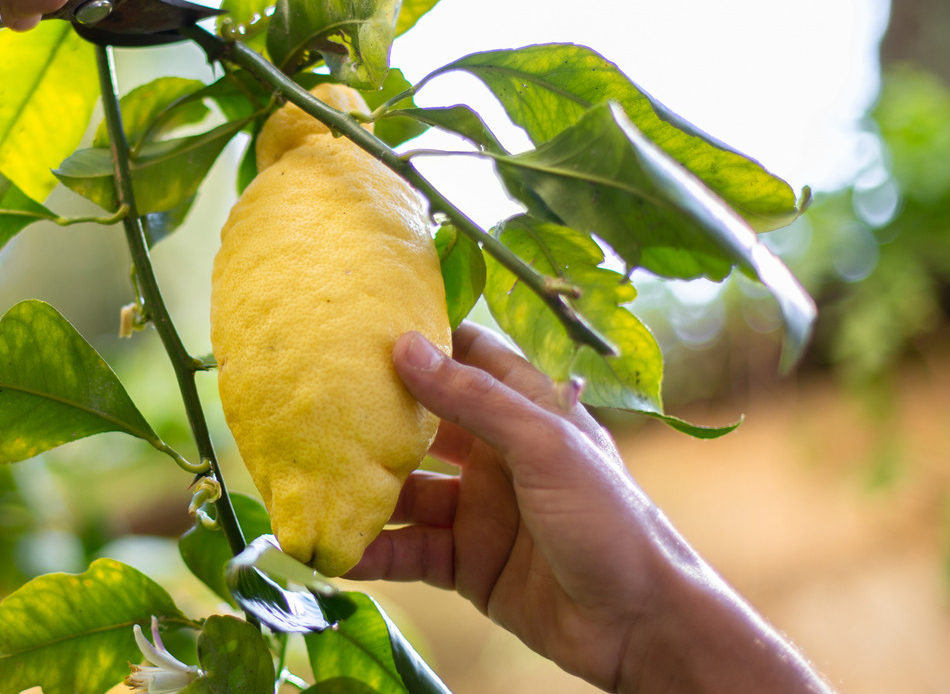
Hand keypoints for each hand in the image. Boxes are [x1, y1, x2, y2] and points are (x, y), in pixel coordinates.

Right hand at [347, 324, 832, 693]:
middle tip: (311, 403)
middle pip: (422, 424)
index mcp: (527, 410)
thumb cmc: (611, 520)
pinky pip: (407, 548)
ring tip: (310, 482)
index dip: (421, 337)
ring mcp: (478, 510)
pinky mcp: (465, 563)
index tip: (360, 322)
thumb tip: (405, 346)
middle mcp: (497, 454)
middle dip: (372, 417)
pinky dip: (373, 549)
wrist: (639, 626)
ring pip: (405, 491)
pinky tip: (335, 548)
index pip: (468, 356)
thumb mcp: (545, 446)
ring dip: (363, 490)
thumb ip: (475, 399)